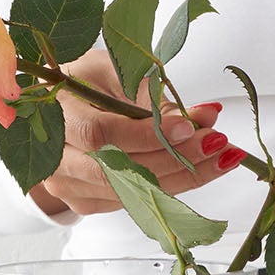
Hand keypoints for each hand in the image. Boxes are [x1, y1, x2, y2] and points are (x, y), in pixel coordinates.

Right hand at [30, 49, 229, 216]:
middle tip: (217, 142)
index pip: (99, 134)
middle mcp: (55, 158)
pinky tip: (201, 170)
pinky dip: (172, 188)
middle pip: (116, 170)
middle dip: (174, 159)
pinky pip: (133, 202)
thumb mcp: (114, 70)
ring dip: (182, 177)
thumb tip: (202, 117)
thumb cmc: (85, 83)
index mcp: (55, 115)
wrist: (58, 111)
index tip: (188, 126)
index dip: (145, 135)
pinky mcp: (84, 203)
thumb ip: (152, 94)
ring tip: (220, 157)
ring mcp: (67, 185)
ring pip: (129, 192)